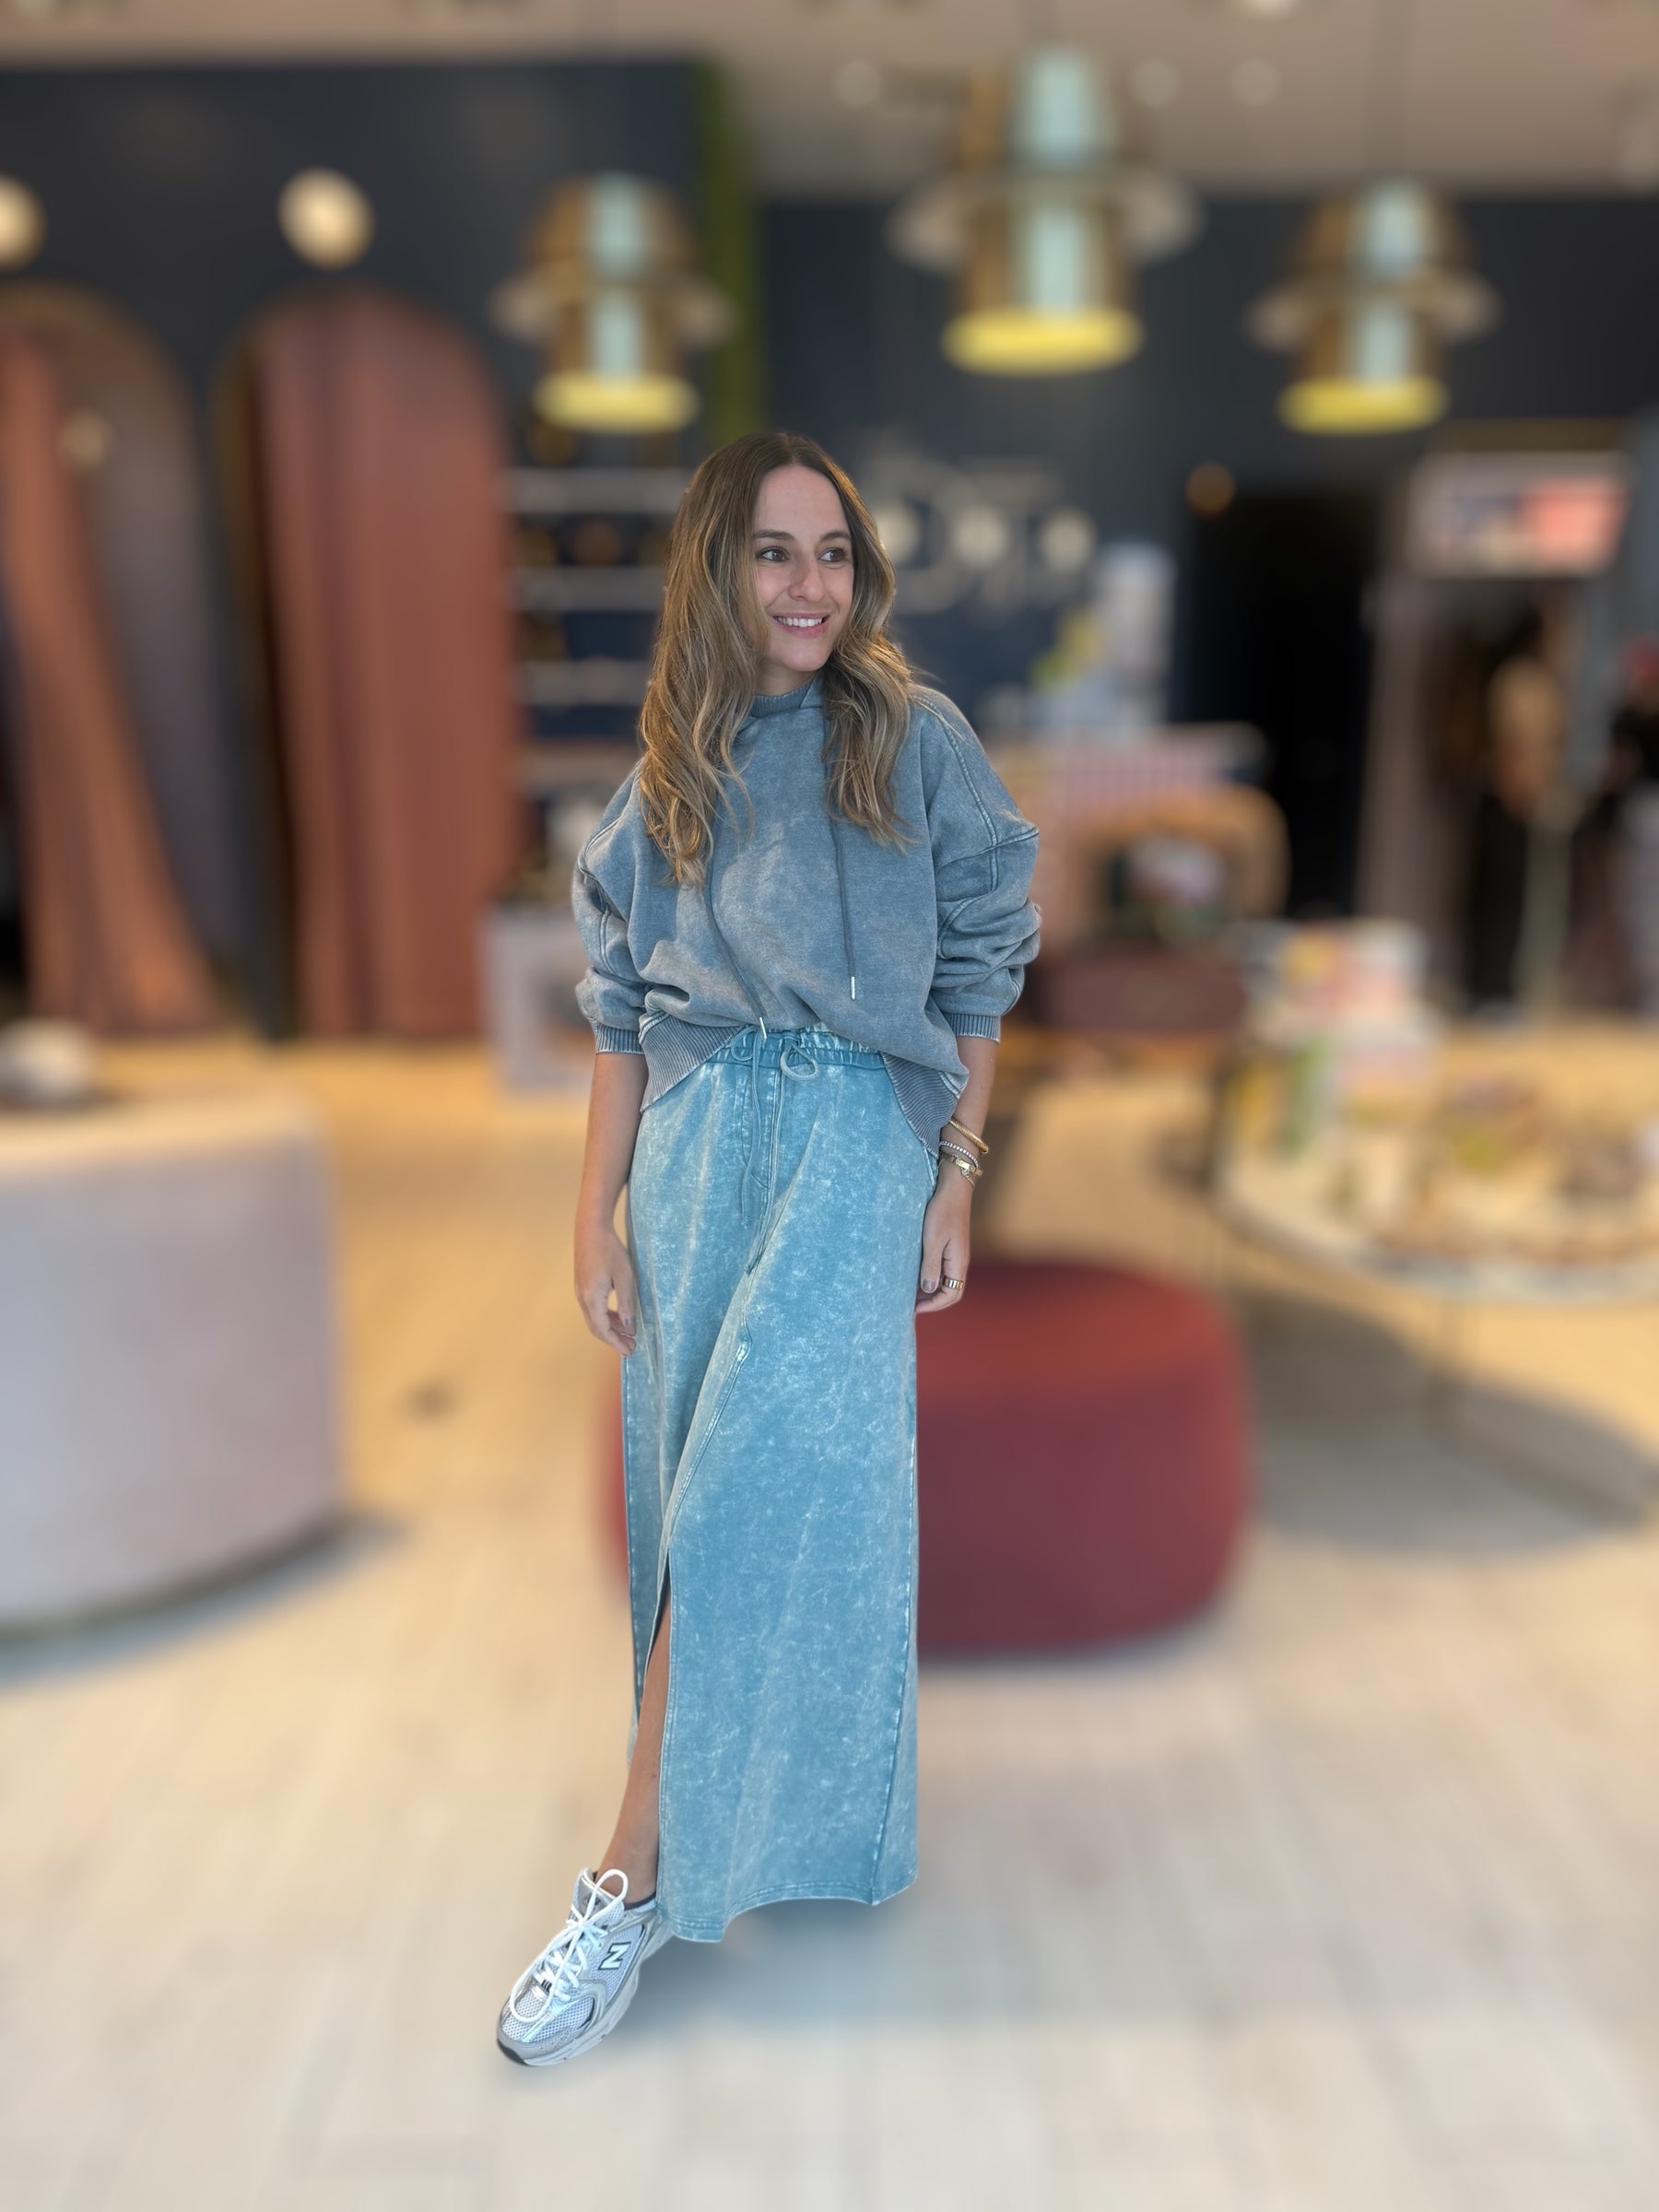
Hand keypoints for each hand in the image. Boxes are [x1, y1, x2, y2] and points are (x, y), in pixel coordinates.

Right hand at [575, 1213, 638, 1353]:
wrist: (591, 1229)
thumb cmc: (610, 1250)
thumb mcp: (625, 1277)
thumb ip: (626, 1303)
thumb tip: (628, 1326)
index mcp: (592, 1299)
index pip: (603, 1330)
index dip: (616, 1343)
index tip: (629, 1352)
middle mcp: (582, 1298)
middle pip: (596, 1327)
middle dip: (613, 1339)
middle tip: (631, 1347)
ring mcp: (580, 1291)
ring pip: (594, 1318)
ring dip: (610, 1327)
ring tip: (628, 1333)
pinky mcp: (583, 1284)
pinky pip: (593, 1308)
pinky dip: (606, 1316)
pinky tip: (619, 1316)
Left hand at [916, 1169, 971, 1314]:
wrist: (953, 1188)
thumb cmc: (942, 1211)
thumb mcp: (933, 1240)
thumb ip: (930, 1266)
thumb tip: (928, 1290)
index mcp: (958, 1262)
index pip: (951, 1295)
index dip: (933, 1305)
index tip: (914, 1309)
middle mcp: (960, 1261)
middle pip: (951, 1291)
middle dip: (932, 1302)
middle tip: (911, 1305)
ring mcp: (956, 1254)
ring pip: (946, 1281)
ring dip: (931, 1290)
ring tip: (911, 1293)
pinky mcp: (951, 1246)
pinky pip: (943, 1269)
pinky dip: (931, 1277)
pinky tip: (917, 1275)